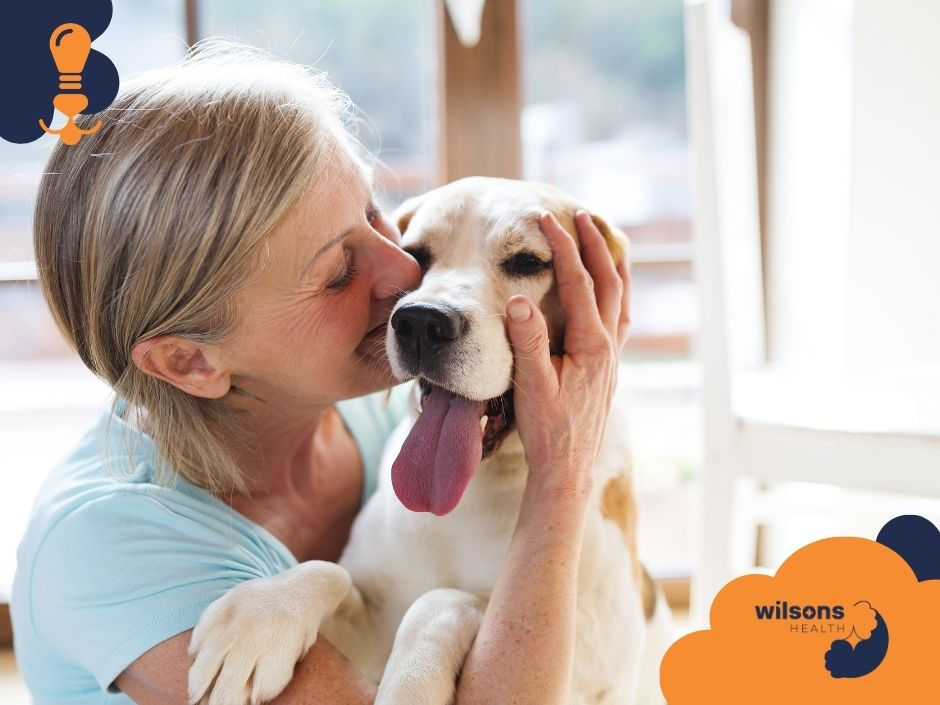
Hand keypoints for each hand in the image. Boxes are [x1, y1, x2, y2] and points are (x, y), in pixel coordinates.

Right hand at [503, 210, 629, 497]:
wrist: (567, 469)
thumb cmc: (547, 430)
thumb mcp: (531, 385)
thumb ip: (527, 341)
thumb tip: (519, 299)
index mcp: (591, 345)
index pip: (578, 283)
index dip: (563, 248)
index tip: (545, 220)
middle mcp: (608, 346)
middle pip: (608, 282)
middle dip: (594, 245)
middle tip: (581, 215)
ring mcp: (612, 357)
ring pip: (620, 298)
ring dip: (612, 265)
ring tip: (606, 240)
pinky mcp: (608, 368)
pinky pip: (619, 318)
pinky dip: (616, 293)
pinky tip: (611, 291)